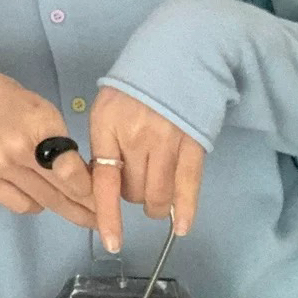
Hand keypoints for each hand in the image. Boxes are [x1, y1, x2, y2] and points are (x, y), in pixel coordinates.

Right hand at [0, 68, 96, 228]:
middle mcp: (17, 147)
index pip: (72, 169)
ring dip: (64, 210)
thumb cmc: (6, 101)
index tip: (104, 196)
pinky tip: (39, 197)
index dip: (91, 188)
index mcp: (39, 123)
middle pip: (61, 190)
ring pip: (43, 203)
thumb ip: (61, 141)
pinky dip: (34, 205)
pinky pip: (20, 206)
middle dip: (86, 208)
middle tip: (102, 221)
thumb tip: (85, 177)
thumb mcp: (41, 109)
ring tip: (79, 214)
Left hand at [89, 85, 204, 253]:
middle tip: (134, 182)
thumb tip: (105, 184)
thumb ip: (104, 145)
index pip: (104, 181)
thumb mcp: (106, 109)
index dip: (108, 215)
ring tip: (154, 197)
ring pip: (159, 194)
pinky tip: (182, 226)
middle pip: (133, 192)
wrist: (178, 56)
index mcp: (107, 128)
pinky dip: (186, 210)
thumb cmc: (134, 86)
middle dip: (131, 196)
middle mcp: (136, 138)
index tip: (112, 241)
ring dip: (155, 205)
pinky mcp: (193, 145)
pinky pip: (189, 186)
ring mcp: (167, 142)